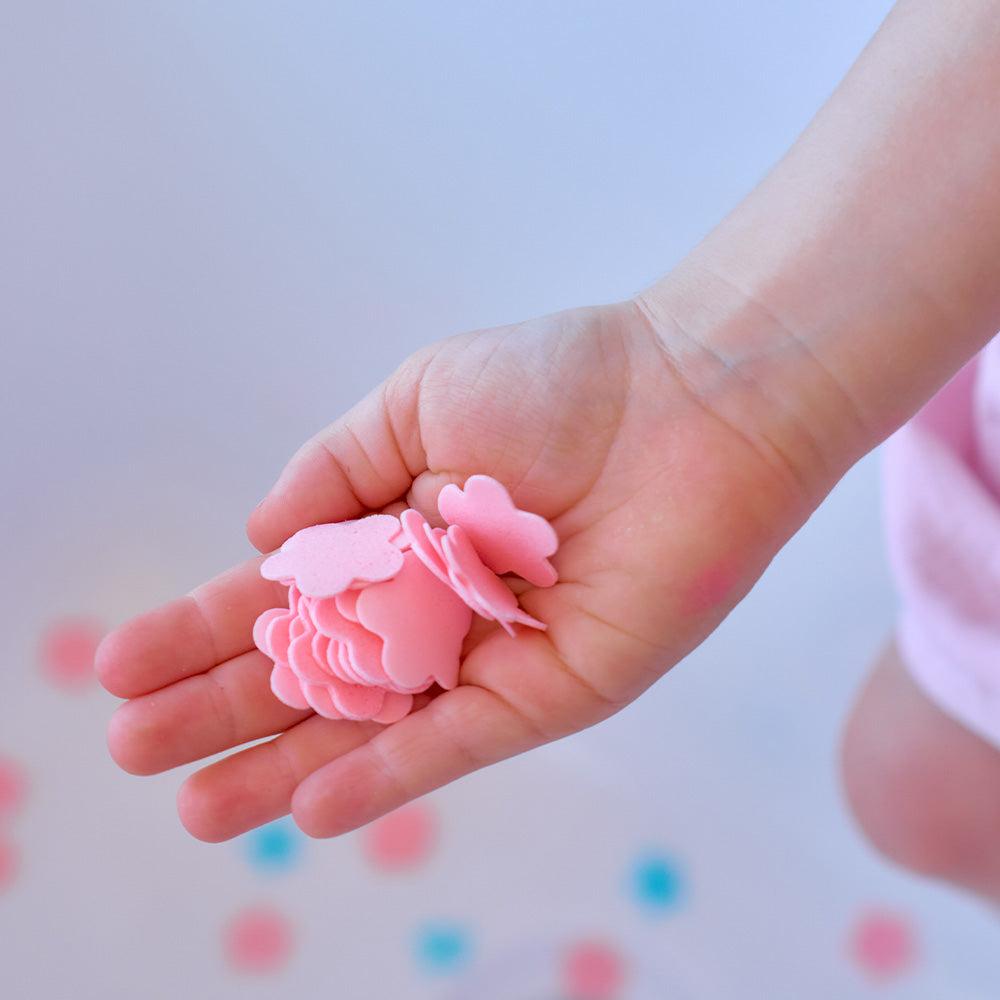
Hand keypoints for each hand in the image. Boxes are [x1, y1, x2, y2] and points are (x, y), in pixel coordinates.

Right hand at [98, 297, 815, 839]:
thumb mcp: (417, 401)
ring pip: (374, 722)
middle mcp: (438, 602)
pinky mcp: (556, 687)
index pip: (287, 595)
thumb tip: (257, 536)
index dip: (204, 628)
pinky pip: (461, 740)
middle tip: (133, 746)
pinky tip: (311, 804)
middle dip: (223, 706)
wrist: (693, 399)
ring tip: (192, 807)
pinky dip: (388, 773)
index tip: (122, 664)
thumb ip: (335, 469)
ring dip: (282, 763)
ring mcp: (493, 652)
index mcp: (401, 533)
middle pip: (316, 669)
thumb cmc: (562, 384)